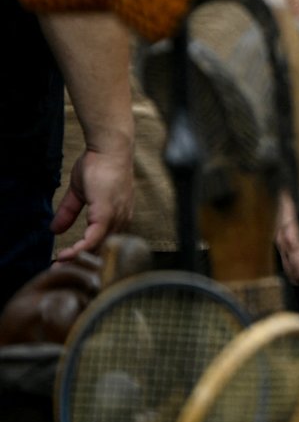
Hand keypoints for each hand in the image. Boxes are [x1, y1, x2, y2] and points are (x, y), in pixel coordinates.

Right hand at [51, 146, 132, 260]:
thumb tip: (54, 230)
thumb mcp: (80, 194)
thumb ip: (69, 212)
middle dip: (80, 264)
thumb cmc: (98, 166)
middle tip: (58, 273)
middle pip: (101, 251)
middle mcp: (121, 220)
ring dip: (77, 260)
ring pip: (98, 248)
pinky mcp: (107, 212)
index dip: (85, 256)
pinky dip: (81, 249)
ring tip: (58, 267)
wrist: (108, 148)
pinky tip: (66, 255)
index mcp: (117, 217)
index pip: (103, 244)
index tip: (64, 264)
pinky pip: (95, 238)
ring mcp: (116, 217)